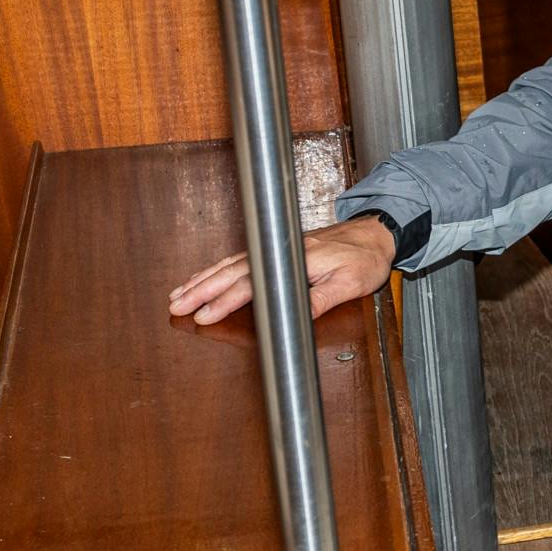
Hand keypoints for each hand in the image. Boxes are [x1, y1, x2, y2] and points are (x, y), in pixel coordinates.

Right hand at [167, 215, 398, 325]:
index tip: (203, 315)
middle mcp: (282, 249)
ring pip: (231, 264)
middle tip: (175, 306)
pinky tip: (205, 277)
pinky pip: (241, 259)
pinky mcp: (279, 248)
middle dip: (200, 289)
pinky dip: (218, 269)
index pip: (254, 283)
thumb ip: (322, 300)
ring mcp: (278, 247)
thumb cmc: (366, 258)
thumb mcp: (351, 284)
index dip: (226, 301)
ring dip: (203, 278)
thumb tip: (297, 318)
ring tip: (178, 293)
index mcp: (298, 259)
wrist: (376, 232)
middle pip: (232, 271)